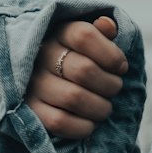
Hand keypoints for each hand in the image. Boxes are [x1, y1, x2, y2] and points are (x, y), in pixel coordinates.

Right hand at [24, 15, 128, 139]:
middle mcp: (41, 55)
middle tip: (115, 89)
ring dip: (100, 108)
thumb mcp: (92, 38)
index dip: (111, 54)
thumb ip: (102, 30)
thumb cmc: (82, 57)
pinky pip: (59, 122)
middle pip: (84, 70)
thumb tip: (108, 26)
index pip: (84, 36)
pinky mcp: (29, 110)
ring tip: (105, 107)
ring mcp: (32, 83)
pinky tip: (90, 123)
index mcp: (59, 32)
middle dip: (110, 84)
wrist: (50, 80)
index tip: (121, 67)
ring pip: (73, 98)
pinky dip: (82, 127)